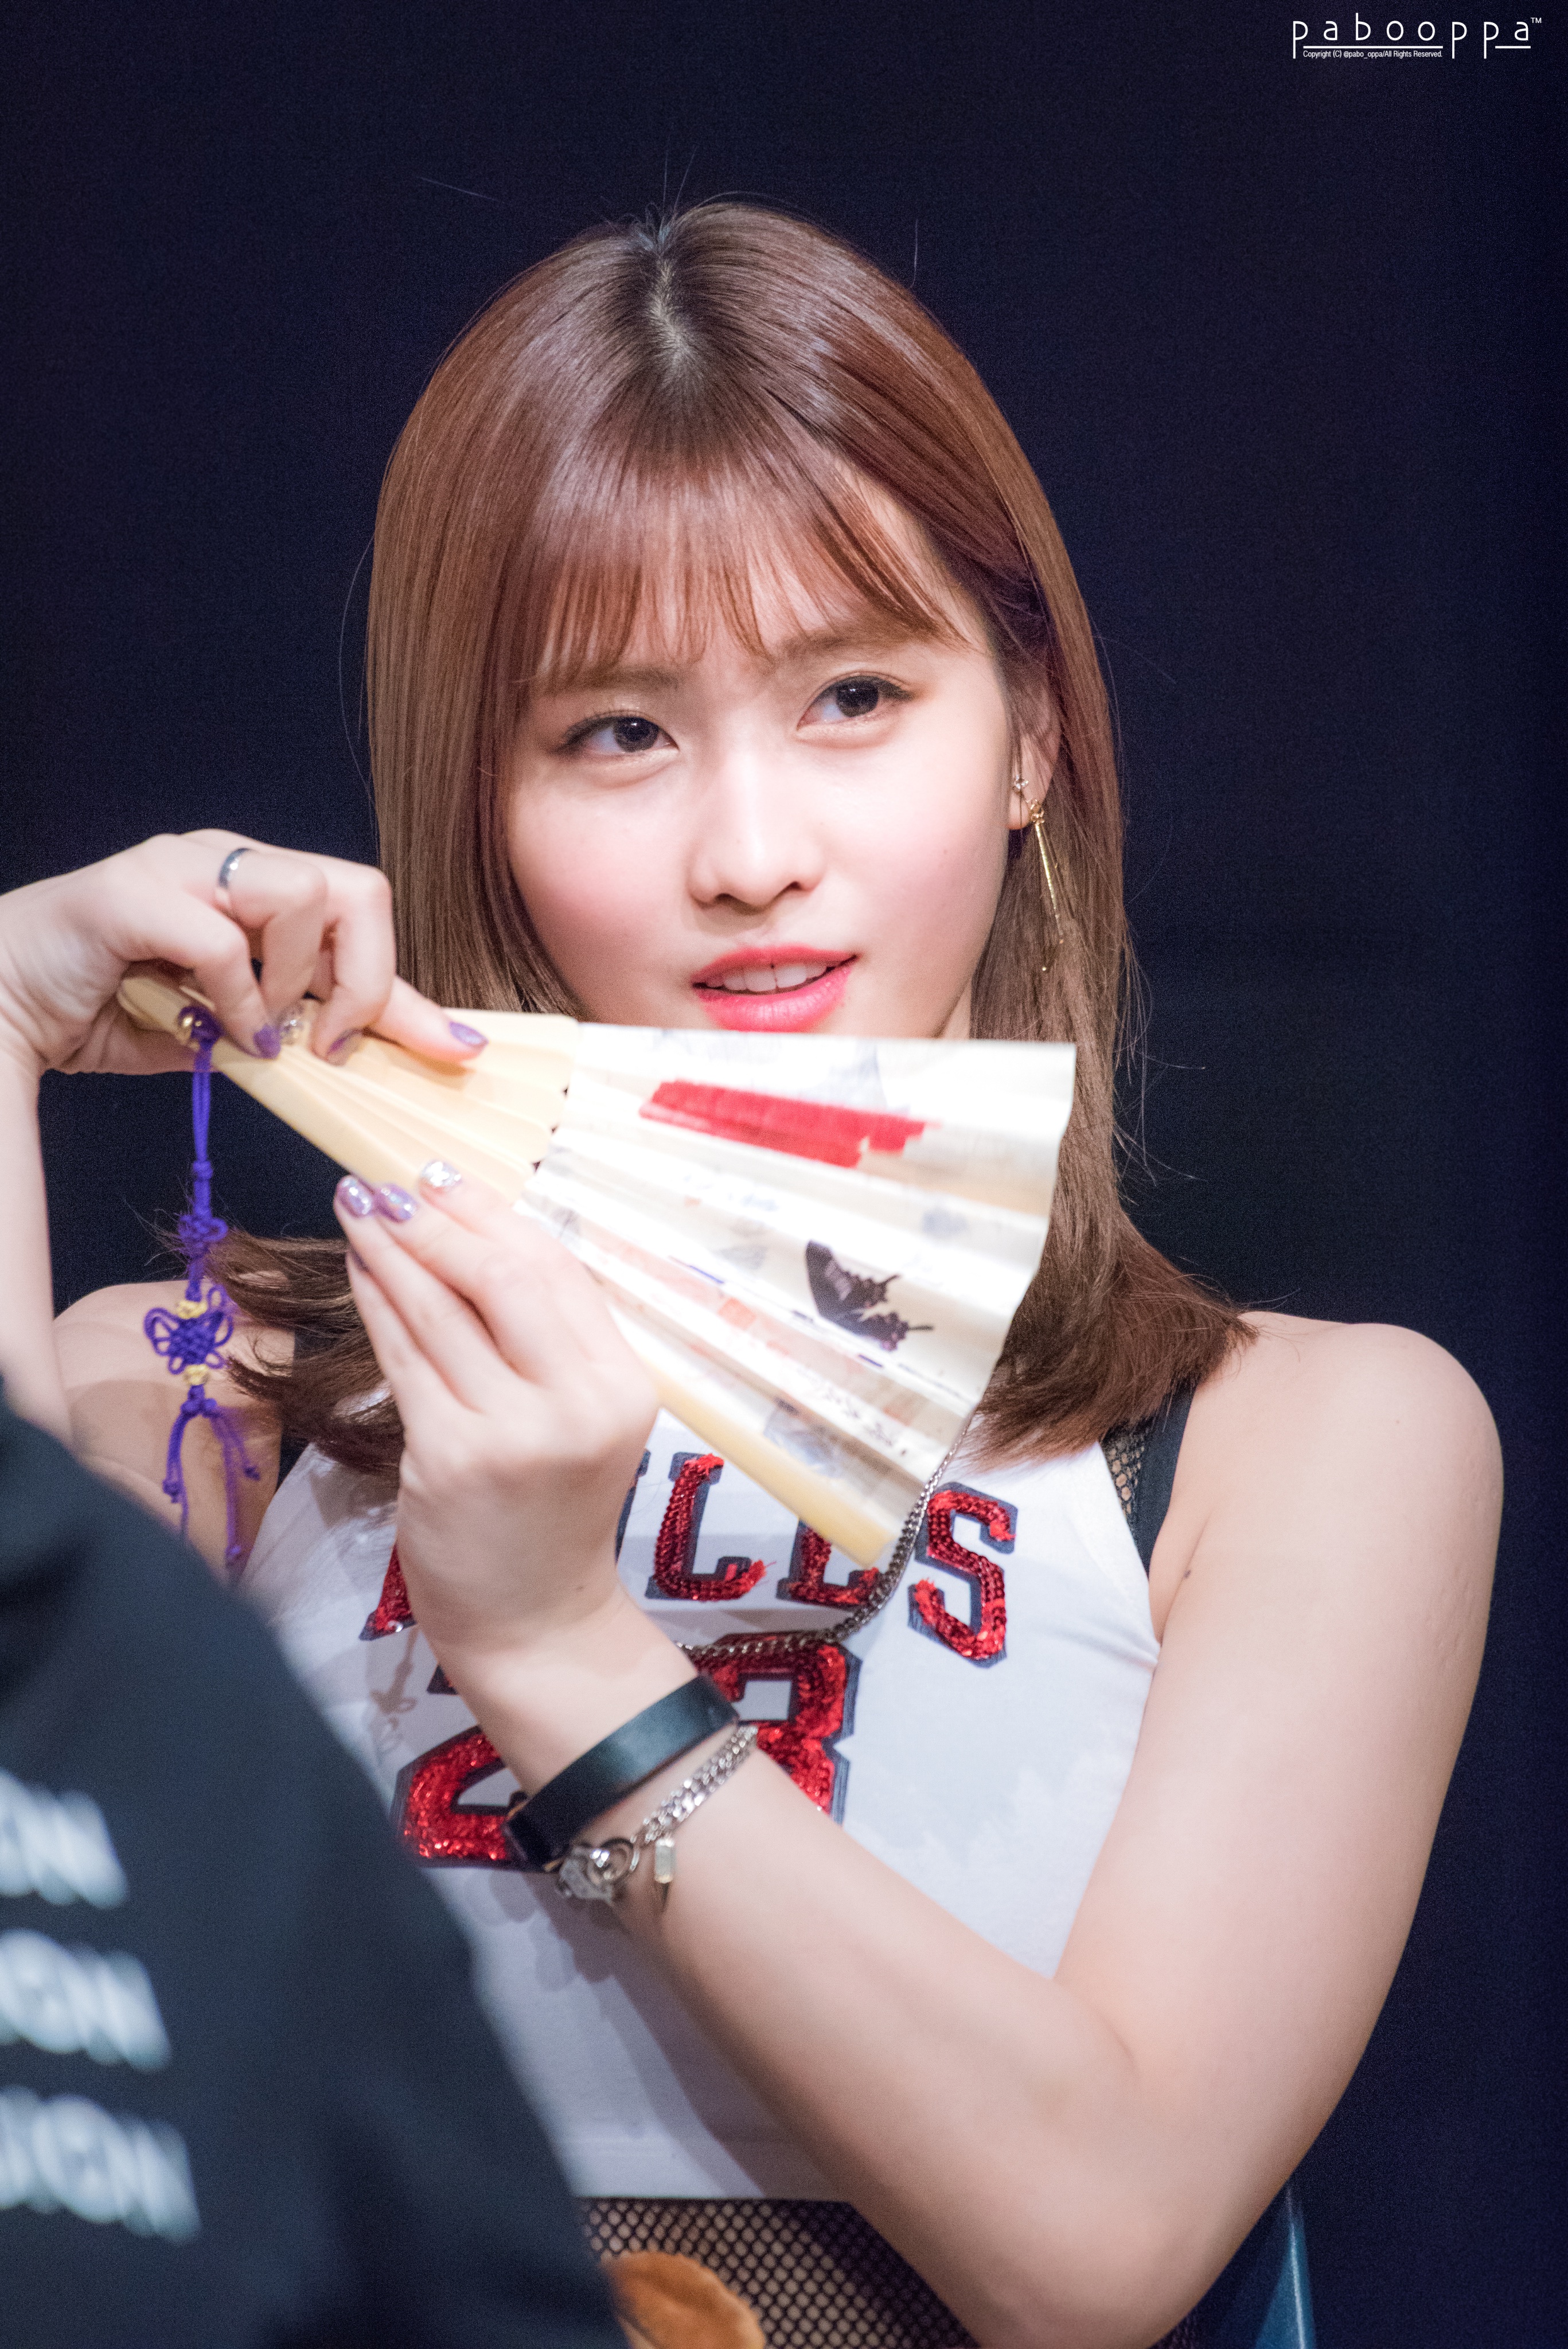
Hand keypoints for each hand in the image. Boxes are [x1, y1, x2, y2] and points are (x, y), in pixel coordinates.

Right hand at [0, 831, 481, 1079]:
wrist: (3, 1005)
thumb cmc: (103, 1009)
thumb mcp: (225, 1031)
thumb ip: (287, 1032)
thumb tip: (358, 1058)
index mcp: (251, 885)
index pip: (360, 921)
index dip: (412, 990)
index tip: (455, 1047)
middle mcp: (222, 859)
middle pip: (353, 889)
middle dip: (364, 979)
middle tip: (328, 1041)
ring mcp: (176, 867)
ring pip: (298, 896)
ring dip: (292, 983)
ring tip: (252, 1028)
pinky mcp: (130, 892)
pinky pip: (220, 938)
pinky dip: (234, 995)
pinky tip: (215, 1030)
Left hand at [334, 1161, 671, 1742]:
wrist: (535, 1621)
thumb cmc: (552, 1513)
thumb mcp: (581, 1420)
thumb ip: (551, 1340)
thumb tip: (482, 1235)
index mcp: (623, 1386)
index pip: (558, 1272)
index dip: (495, 1214)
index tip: (444, 1175)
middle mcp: (575, 1405)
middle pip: (504, 1279)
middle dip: (439, 1221)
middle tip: (388, 1180)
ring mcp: (510, 1433)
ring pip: (443, 1312)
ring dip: (393, 1249)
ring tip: (358, 1203)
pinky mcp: (447, 1459)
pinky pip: (405, 1361)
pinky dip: (379, 1305)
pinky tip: (359, 1269)